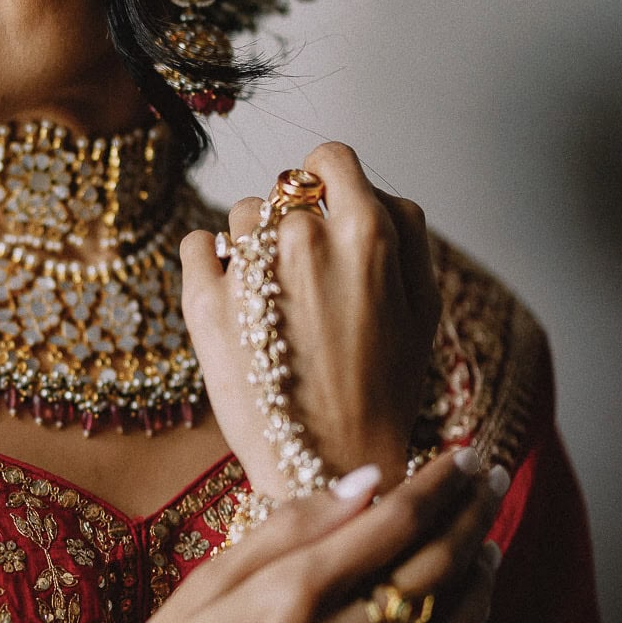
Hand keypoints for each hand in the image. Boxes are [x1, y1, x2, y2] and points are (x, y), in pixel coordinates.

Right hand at [91, 451, 505, 622]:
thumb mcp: (204, 582)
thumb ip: (287, 530)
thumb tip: (364, 483)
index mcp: (289, 595)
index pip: (394, 522)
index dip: (439, 484)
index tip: (465, 455)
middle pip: (434, 569)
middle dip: (472, 516)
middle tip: (493, 482)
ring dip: (481, 583)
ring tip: (487, 547)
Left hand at [180, 142, 441, 495]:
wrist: (327, 464)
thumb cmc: (383, 391)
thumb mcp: (424, 307)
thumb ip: (405, 233)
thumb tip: (373, 192)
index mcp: (365, 233)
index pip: (330, 158)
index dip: (327, 179)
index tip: (323, 206)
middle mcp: (303, 238)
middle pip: (284, 191)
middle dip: (293, 223)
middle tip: (304, 279)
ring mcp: (249, 269)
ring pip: (240, 217)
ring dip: (252, 244)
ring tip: (272, 301)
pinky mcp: (203, 301)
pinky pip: (197, 244)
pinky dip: (209, 261)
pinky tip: (232, 297)